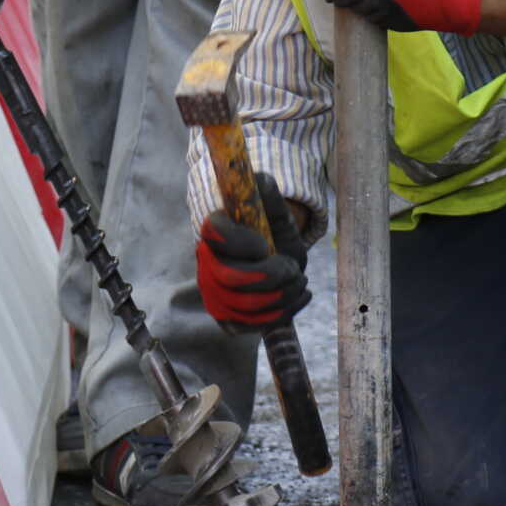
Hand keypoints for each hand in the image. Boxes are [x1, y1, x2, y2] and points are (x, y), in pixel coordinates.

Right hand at [195, 174, 311, 332]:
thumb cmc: (271, 232)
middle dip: (272, 276)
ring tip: (300, 281)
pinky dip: (283, 313)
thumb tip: (263, 180)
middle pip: (232, 279)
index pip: (216, 235)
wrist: (273, 259)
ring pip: (245, 306)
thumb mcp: (274, 212)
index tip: (265, 243)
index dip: (244, 242)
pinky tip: (298, 296)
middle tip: (293, 268)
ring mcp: (214, 295)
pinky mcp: (227, 320)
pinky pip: (251, 325)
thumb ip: (269, 196)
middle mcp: (205, 265)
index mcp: (212, 231)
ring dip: (283, 295)